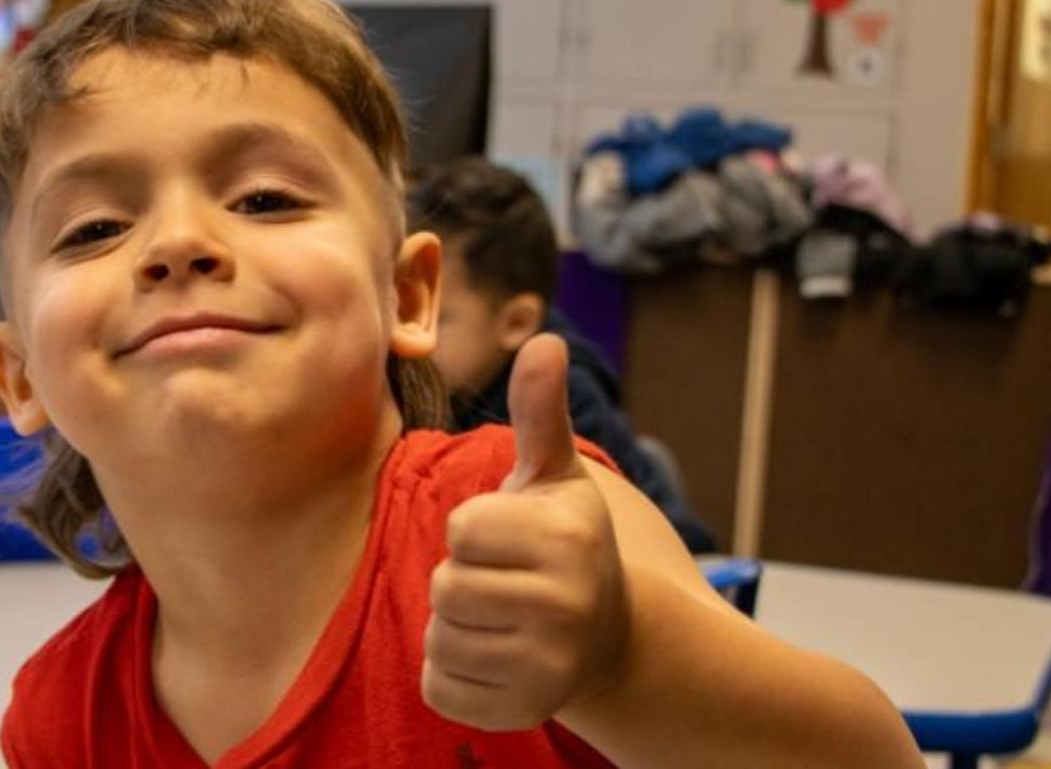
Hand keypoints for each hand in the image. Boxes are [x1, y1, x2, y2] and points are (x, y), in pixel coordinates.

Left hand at [422, 334, 628, 730]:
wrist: (611, 636)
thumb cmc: (565, 540)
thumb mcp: (557, 473)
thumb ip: (540, 410)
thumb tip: (545, 339)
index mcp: (567, 538)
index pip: (461, 529)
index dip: (474, 529)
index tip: (509, 537)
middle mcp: (564, 605)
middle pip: (445, 586)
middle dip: (460, 579)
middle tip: (502, 580)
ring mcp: (547, 666)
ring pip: (439, 637)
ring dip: (454, 626)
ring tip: (500, 617)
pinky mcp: (519, 710)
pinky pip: (439, 686)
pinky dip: (452, 673)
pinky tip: (493, 656)